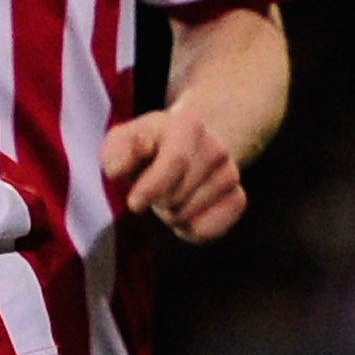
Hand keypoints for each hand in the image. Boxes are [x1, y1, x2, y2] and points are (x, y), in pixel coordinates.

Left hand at [100, 107, 248, 243]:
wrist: (185, 148)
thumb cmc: (144, 147)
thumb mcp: (121, 141)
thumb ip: (116, 154)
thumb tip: (119, 170)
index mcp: (188, 124)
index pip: (176, 161)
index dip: (152, 187)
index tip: (133, 205)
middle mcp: (216, 147)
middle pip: (177, 196)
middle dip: (156, 201)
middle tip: (151, 187)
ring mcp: (231, 174)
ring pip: (187, 216)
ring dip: (169, 213)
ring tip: (168, 193)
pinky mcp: (238, 199)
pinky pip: (207, 231)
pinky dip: (187, 230)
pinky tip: (183, 209)